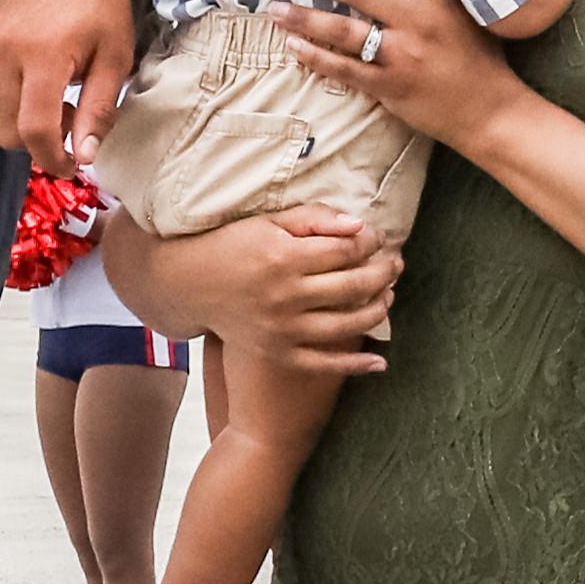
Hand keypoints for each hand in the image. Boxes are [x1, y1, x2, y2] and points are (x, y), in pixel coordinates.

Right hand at [0, 0, 143, 165]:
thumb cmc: (101, 8)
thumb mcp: (115, 59)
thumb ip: (99, 111)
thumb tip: (84, 158)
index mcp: (43, 53)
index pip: (33, 130)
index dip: (52, 159)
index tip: (71, 165)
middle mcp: (1, 49)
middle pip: (5, 132)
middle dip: (36, 143)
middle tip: (68, 121)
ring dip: (15, 129)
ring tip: (47, 104)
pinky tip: (25, 91)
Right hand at [131, 206, 401, 382]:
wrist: (189, 285)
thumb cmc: (232, 246)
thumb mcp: (268, 222)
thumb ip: (313, 219)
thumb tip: (360, 226)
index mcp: (284, 258)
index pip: (346, 250)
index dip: (371, 242)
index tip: (378, 238)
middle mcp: (285, 296)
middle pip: (354, 285)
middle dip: (384, 272)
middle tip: (395, 263)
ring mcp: (283, 329)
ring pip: (348, 324)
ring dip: (378, 310)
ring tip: (389, 295)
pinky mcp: (278, 353)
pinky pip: (323, 363)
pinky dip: (355, 364)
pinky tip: (380, 361)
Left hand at [270, 0, 522, 148]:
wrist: (491, 113)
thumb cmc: (481, 60)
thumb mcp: (466, 14)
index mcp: (438, 0)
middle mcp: (416, 24)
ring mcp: (401, 56)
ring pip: (342, 31)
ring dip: (303, 18)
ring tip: (274, 8)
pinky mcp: (389, 87)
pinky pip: (343, 69)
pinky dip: (315, 57)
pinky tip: (292, 47)